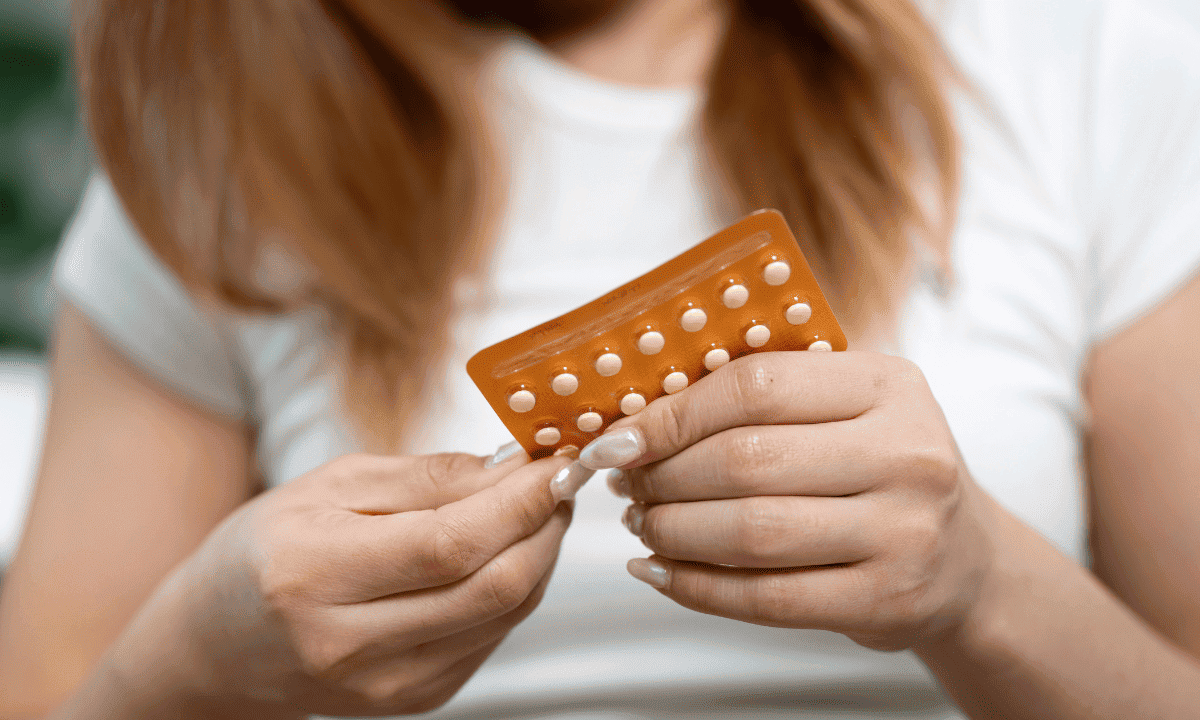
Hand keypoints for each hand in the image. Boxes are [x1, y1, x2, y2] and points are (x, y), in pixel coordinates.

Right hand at [108, 449, 592, 716]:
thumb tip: (512, 465)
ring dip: (540, 552)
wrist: (212, 649)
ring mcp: (386, 684)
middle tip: (562, 476)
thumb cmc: (262, 551)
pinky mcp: (416, 699)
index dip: (521, 499)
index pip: (451, 542)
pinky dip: (515, 585)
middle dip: (546, 523)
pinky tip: (506, 548)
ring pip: (506, 612)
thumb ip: (426, 477)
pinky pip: (492, 634)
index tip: (559, 458)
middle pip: (494, 585)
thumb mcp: (327, 486)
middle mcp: (349, 643)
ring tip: (538, 505)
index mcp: (313, 574)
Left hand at [578, 351, 996, 651]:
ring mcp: (903, 531)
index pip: (756, 386)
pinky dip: (696, 588)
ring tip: (644, 525)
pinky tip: (660, 573)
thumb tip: (638, 418)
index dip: (672, 414)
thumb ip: (763, 397)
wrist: (965, 561)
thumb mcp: (848, 409)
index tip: (620, 436)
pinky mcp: (887, 600)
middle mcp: (907, 453)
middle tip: (628, 486)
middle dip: (664, 477)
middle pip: (746, 460)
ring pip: (750, 532)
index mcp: (888, 384)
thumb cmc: (880, 469)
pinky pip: (766, 597)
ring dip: (673, 531)